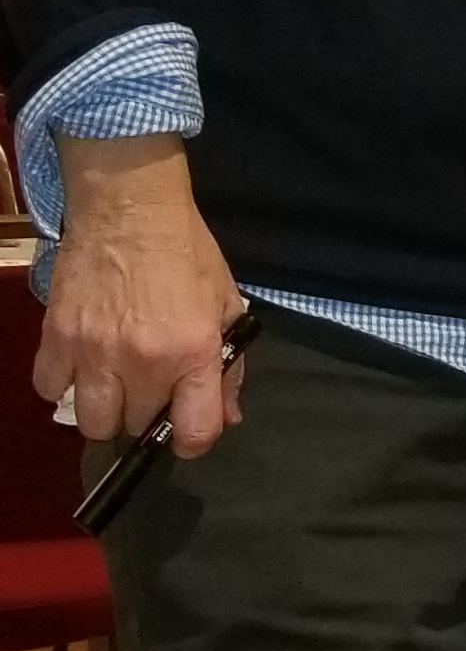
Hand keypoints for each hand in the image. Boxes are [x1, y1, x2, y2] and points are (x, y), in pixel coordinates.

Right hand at [36, 134, 246, 451]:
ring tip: (115, 382)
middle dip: (145, 416)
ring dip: (105, 408)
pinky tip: (82, 365)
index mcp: (191, 353)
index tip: (186, 428)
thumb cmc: (186, 253)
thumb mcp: (227, 305)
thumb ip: (230, 367)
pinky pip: (49, 389)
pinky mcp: (55, 337)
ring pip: (90, 421)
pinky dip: (64, 385)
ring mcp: (92, 352)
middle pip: (133, 428)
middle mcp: (141, 362)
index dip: (193, 440)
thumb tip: (227, 417)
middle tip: (150, 388)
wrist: (129, 209)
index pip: (192, 432)